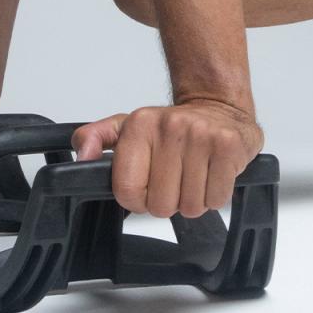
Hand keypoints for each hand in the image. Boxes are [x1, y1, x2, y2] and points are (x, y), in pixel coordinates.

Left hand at [71, 99, 262, 218]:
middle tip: (175, 181)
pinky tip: (211, 175)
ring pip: (190, 206)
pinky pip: (216, 199)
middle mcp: (170, 127)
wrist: (220, 107)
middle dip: (169, 201)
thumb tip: (83, 155)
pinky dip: (215, 196)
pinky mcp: (228, 146)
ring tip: (194, 177)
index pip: (128, 190)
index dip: (138, 200)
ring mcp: (202, 136)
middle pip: (160, 205)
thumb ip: (96, 138)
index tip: (147, 189)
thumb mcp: (128, 127)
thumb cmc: (172, 126)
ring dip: (193, 200)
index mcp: (140, 125)